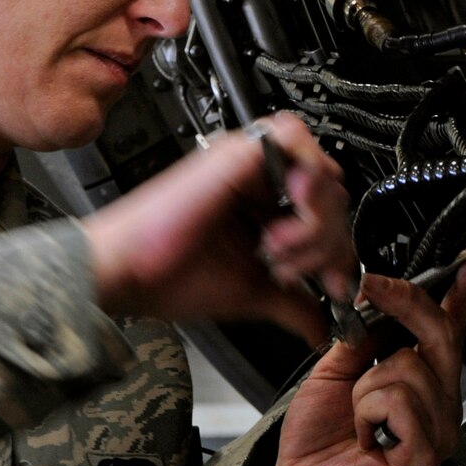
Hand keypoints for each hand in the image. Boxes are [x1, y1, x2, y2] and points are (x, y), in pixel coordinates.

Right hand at [80, 113, 355, 342]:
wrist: (126, 272)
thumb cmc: (168, 276)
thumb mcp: (250, 291)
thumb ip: (291, 301)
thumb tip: (320, 326)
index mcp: (259, 204)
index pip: (326, 210)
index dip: (338, 248)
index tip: (335, 285)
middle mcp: (255, 177)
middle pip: (331, 190)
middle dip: (327, 240)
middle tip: (295, 269)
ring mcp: (246, 162)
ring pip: (320, 168)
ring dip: (314, 216)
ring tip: (277, 249)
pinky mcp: (234, 153)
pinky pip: (293, 139)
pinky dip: (304, 178)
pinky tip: (286, 217)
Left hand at [265, 261, 465, 465]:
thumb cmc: (316, 443)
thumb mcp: (336, 371)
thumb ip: (364, 338)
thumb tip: (380, 301)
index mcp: (421, 386)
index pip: (450, 333)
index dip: (461, 296)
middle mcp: (439, 407)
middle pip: (439, 335)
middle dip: (402, 304)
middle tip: (373, 290)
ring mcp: (438, 432)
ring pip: (409, 366)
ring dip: (367, 386)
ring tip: (359, 418)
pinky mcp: (426, 454)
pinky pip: (398, 400)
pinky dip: (367, 411)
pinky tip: (365, 436)